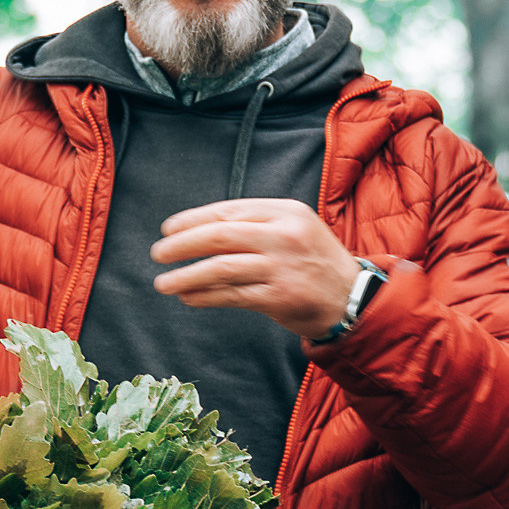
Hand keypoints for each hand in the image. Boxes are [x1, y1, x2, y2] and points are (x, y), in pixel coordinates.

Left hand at [151, 198, 363, 338]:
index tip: (167, 229)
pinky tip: (188, 298)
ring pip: (221, 268)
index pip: (228, 210)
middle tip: (158, 254)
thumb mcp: (293, 227)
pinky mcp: (279, 297)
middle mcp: (284, 235)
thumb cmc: (313, 261)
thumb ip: (255, 224)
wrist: (351, 296)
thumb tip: (198, 230)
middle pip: (220, 235)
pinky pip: (231, 295)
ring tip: (163, 283)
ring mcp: (282, 267)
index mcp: (285, 211)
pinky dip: (205, 296)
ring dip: (186, 276)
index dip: (192, 220)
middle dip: (182, 245)